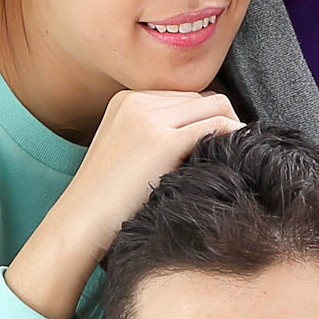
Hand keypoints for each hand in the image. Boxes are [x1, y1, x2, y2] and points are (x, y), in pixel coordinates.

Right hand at [4, 89, 241, 318]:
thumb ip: (155, 134)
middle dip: (222, 120)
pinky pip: (215, 126)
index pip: (185, 97)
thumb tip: (205, 135)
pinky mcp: (162, 141)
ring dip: (231, 127)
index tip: (219, 142)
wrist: (81, 222)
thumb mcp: (125, 152)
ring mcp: (149, 119)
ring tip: (235, 155)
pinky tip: (237, 157)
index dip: (207, 118)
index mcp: (126, 100)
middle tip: (233, 151)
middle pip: (202, 98)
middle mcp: (137, 101)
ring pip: (215, 106)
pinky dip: (233, 136)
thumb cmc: (106, 200)